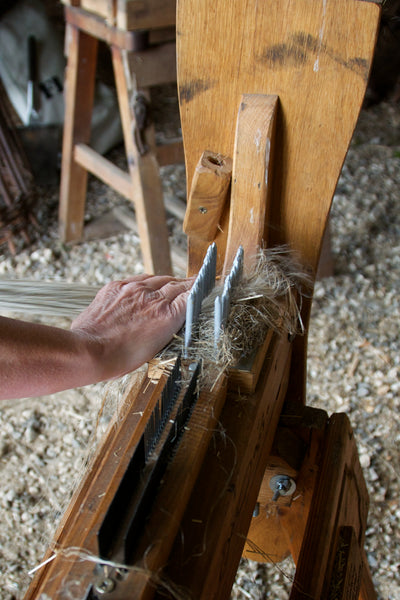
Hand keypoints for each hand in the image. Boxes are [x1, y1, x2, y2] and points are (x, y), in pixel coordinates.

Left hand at [71, 274, 192, 379]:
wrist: (89, 351)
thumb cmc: (120, 357)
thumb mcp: (154, 348)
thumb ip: (167, 328)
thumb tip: (173, 318)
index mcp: (166, 316)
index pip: (191, 295)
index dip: (200, 289)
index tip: (207, 286)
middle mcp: (152, 298)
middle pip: (177, 284)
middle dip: (188, 284)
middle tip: (196, 282)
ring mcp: (133, 289)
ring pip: (158, 279)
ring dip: (168, 282)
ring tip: (174, 284)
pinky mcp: (117, 286)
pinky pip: (139, 279)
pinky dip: (148, 282)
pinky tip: (149, 286)